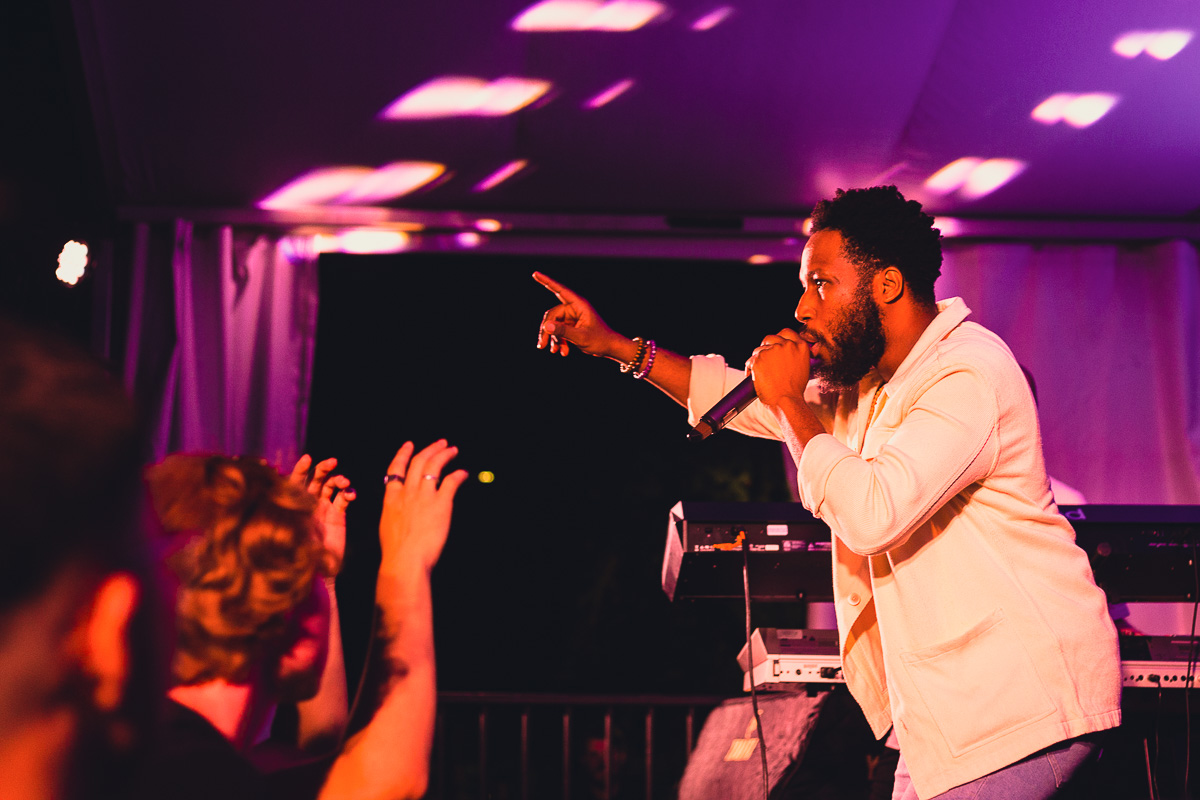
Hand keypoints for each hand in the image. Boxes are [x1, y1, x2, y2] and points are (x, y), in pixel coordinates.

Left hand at [290, 454, 354, 565]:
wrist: (321, 572)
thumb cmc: (302, 556)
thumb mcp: (294, 538)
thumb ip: (296, 522)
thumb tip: (295, 505)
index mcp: (295, 506)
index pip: (295, 481)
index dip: (301, 469)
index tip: (308, 458)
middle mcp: (308, 504)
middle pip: (315, 479)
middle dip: (323, 468)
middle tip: (332, 462)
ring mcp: (324, 508)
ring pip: (330, 486)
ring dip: (338, 479)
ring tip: (344, 481)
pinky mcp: (338, 515)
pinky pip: (343, 499)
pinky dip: (348, 493)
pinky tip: (350, 495)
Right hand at [379, 441, 468, 573]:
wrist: (405, 560)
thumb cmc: (396, 551)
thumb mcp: (388, 525)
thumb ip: (396, 512)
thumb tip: (404, 509)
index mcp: (391, 498)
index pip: (395, 468)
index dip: (403, 453)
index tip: (409, 445)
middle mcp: (407, 492)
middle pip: (418, 462)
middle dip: (430, 449)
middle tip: (440, 443)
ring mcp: (424, 496)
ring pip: (434, 466)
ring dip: (444, 455)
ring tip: (452, 450)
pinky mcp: (441, 503)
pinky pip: (451, 482)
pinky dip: (458, 475)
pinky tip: (463, 473)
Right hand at [533, 271, 618, 357]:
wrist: (609, 348)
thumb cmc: (600, 340)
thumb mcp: (581, 337)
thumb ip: (563, 331)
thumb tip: (545, 326)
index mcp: (579, 305)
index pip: (559, 290)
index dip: (546, 281)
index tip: (535, 274)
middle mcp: (574, 308)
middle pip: (552, 315)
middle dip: (546, 330)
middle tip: (541, 345)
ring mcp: (572, 317)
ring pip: (553, 325)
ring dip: (553, 338)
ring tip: (554, 351)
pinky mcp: (571, 325)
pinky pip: (559, 331)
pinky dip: (558, 341)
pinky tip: (562, 352)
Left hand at [745, 329, 810, 406]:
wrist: (786, 401)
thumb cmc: (794, 389)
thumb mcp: (802, 367)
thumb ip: (795, 355)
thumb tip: (786, 351)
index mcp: (800, 347)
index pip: (786, 332)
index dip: (778, 338)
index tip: (774, 344)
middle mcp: (787, 345)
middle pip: (770, 338)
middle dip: (765, 347)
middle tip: (764, 360)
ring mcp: (772, 351)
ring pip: (758, 350)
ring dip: (757, 359)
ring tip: (760, 373)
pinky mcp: (759, 359)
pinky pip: (750, 361)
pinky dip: (750, 368)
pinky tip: (753, 377)